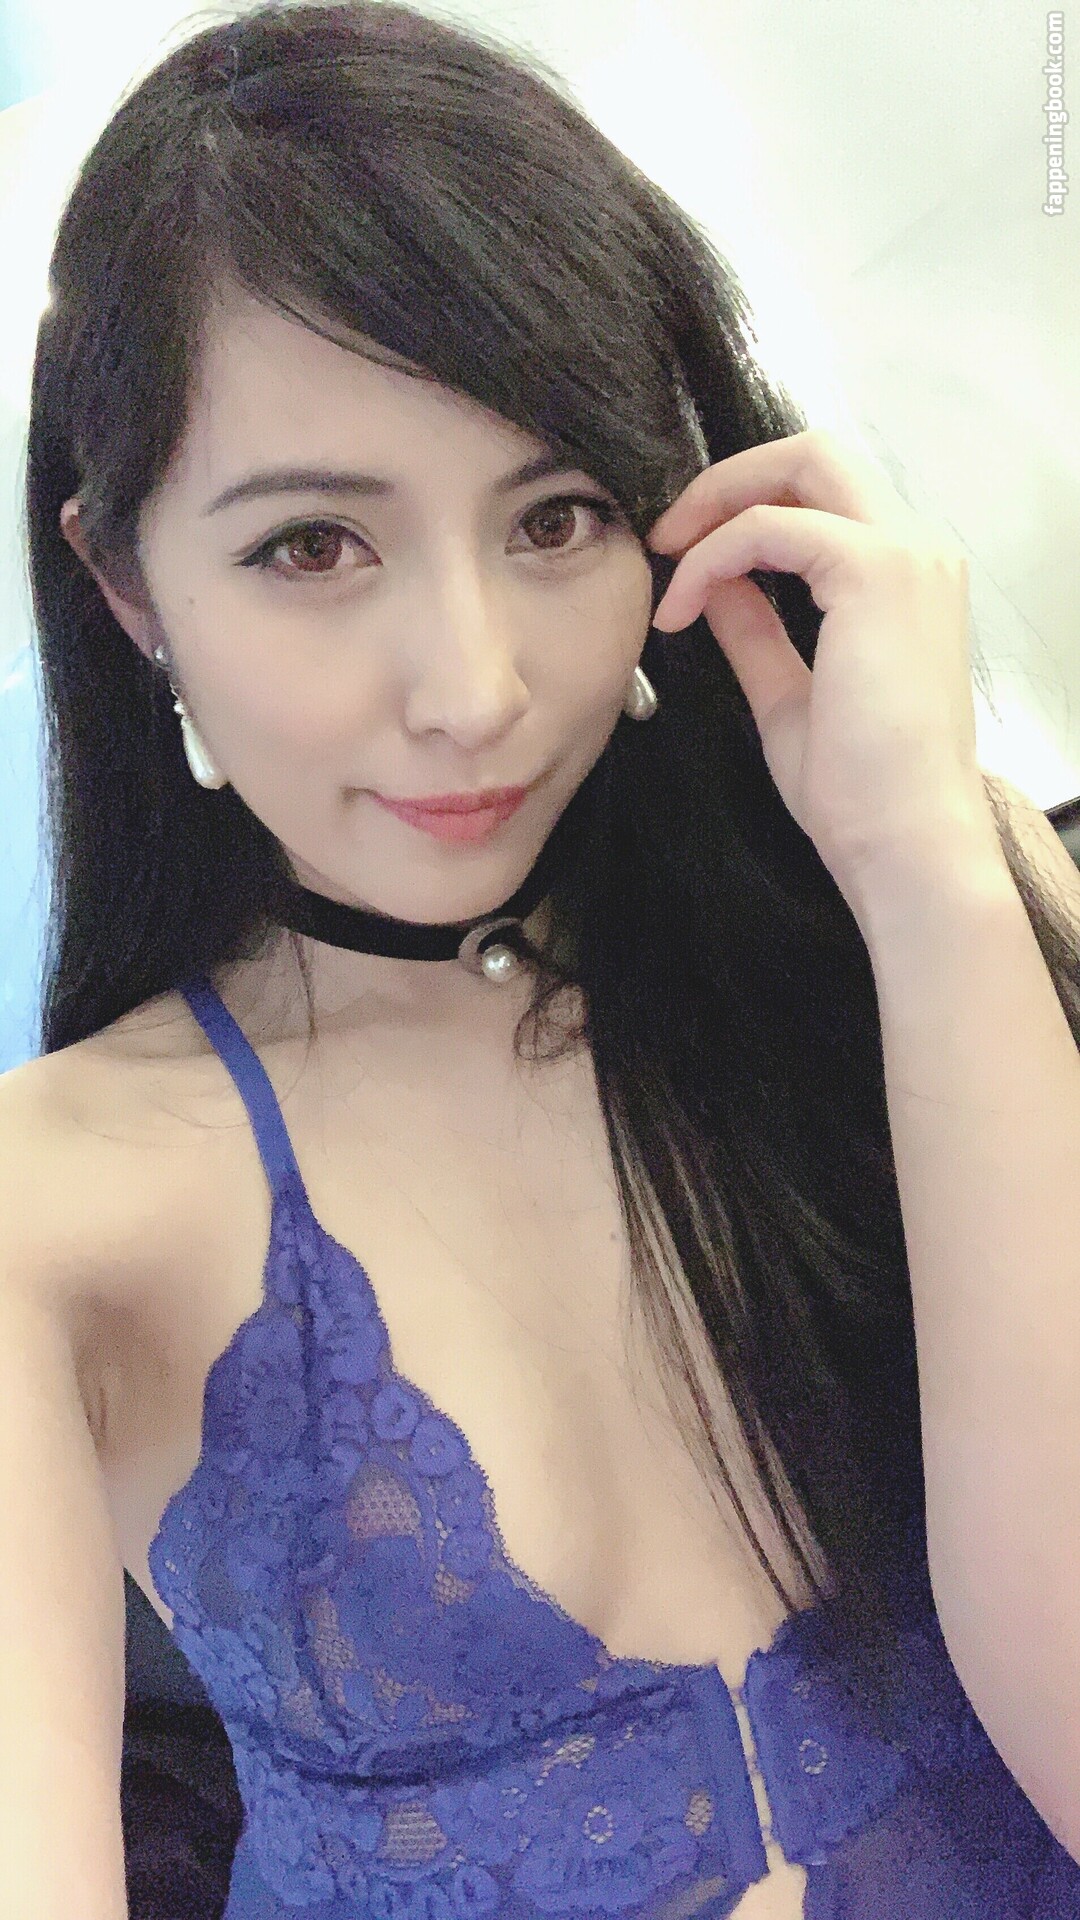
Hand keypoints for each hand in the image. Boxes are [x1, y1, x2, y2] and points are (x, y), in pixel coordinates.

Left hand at [646, 428, 995, 918]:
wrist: (904, 841)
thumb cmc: (859, 791)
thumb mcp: (789, 693)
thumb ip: (757, 629)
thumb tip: (714, 582)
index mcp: (906, 577)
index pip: (823, 493)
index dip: (745, 505)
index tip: (681, 554)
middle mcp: (917, 550)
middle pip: (817, 453)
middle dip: (730, 480)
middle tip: (666, 532)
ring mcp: (903, 555)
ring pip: (802, 464)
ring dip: (717, 502)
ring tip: (665, 561)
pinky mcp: (874, 574)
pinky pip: (771, 527)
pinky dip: (714, 554)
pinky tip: (682, 607)